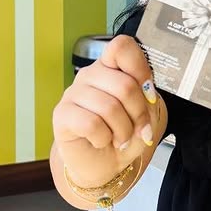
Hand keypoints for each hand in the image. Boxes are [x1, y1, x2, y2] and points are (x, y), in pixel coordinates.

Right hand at [52, 36, 163, 189]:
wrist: (104, 164)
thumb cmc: (123, 134)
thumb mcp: (145, 114)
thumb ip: (147, 96)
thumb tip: (148, 92)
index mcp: (111, 67)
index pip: (122, 46)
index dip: (140, 69)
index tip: (148, 93)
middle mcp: (90, 75)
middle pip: (124, 85)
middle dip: (138, 115)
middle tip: (136, 130)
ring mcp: (73, 93)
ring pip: (109, 107)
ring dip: (122, 131)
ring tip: (119, 138)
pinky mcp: (61, 114)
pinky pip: (91, 124)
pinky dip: (104, 138)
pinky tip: (102, 141)